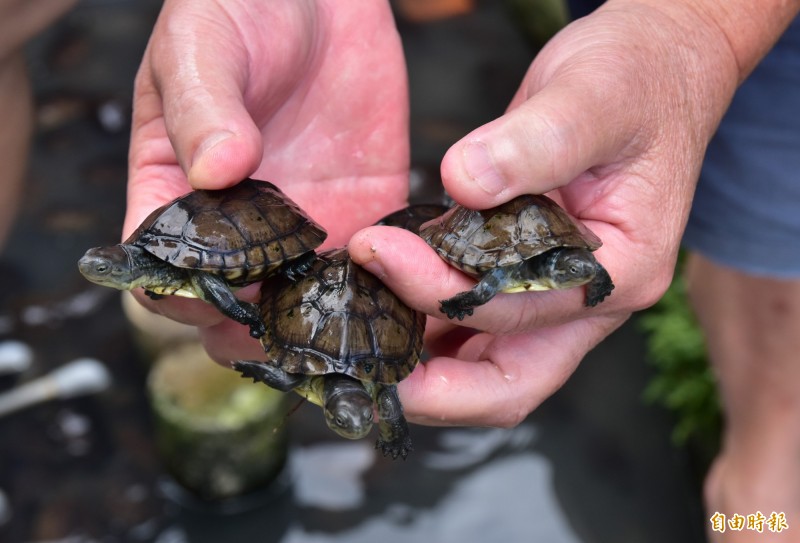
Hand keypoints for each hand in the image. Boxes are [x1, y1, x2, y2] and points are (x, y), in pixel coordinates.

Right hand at [125, 0, 408, 356]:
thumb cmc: (240, 8)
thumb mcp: (205, 48)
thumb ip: (204, 108)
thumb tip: (215, 171)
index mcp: (178, 191)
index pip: (168, 267)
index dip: (186, 294)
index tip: (219, 298)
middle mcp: (240, 223)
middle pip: (236, 306)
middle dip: (258, 331)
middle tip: (293, 334)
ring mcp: (303, 225)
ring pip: (306, 305)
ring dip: (325, 326)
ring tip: (350, 331)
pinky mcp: (364, 212)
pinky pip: (372, 269)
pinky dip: (384, 291)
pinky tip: (400, 294)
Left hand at [349, 1, 741, 426]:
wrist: (645, 70)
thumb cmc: (633, 79)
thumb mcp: (592, 96)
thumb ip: (534, 140)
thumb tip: (463, 181)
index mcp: (619, 272)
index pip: (519, 310)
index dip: (440, 291)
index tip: (377, 250)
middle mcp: (586, 301)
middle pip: (507, 383)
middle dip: (430, 387)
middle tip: (356, 357)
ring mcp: (553, 295)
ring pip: (483, 362)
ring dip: (419, 359)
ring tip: (355, 326)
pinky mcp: (521, 274)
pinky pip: (470, 322)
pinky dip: (424, 321)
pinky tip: (378, 298)